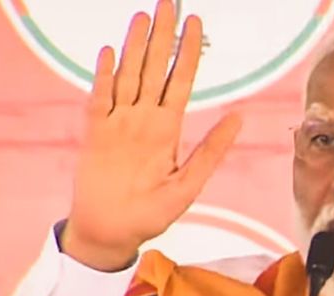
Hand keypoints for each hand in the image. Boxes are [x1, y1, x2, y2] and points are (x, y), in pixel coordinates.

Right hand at [62, 0, 241, 270]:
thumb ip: (211, 151)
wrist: (113, 233)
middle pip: (154, 69)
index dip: (188, 52)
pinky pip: (100, 99)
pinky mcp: (95, 134)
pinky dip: (105, 76)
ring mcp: (118, 123)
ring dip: (136, 47)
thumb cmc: (151, 214)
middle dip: (162, 36)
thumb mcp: (189, 185)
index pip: (181, 80)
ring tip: (144, 17)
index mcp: (167, 129)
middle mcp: (143, 119)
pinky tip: (111, 53)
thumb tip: (237, 118)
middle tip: (169, 2)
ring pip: (128, 76)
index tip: (196, 23)